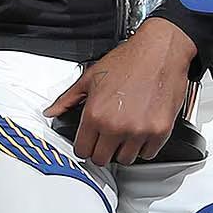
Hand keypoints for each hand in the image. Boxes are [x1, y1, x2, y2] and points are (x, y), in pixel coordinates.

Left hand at [43, 17, 196, 164]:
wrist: (160, 52)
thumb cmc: (127, 61)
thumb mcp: (90, 78)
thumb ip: (67, 99)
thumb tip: (51, 112)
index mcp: (95, 114)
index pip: (82, 150)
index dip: (83, 148)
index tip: (87, 144)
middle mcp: (116, 126)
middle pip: (102, 159)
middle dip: (100, 151)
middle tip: (104, 140)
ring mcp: (139, 131)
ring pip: (126, 159)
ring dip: (122, 150)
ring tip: (122, 135)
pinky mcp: (160, 131)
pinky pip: (148, 154)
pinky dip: (143, 147)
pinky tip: (139, 133)